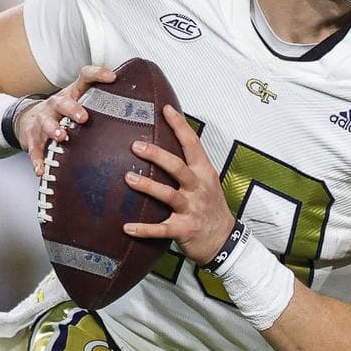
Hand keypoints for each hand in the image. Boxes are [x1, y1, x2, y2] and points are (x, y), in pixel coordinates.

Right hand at [14, 66, 114, 174]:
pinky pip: (35, 148)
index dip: (98, 74)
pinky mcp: (33, 136)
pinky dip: (37, 159)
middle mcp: (57, 104)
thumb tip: (136, 111)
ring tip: (62, 137)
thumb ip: (101, 105)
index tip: (112, 77)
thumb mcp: (79, 102)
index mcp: (72, 94)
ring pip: (47, 123)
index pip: (85, 77)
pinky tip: (41, 169)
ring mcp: (43, 119)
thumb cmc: (62, 112)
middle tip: (83, 117)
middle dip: (73, 109)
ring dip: (54, 130)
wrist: (28, 118)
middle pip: (63, 102)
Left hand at [122, 105, 235, 263]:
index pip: (192, 144)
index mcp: (204, 173)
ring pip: (168, 195)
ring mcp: (192, 209)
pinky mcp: (184, 229)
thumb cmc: (211, 208)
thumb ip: (189, 166)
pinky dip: (144, 229)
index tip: (165, 109)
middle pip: (178, 167)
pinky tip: (127, 227)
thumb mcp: (207, 182)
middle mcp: (198, 188)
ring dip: (147, 186)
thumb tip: (164, 146)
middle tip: (136, 146)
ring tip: (128, 178)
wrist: (224, 241)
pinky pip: (161, 229)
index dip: (179, 126)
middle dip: (157, 155)